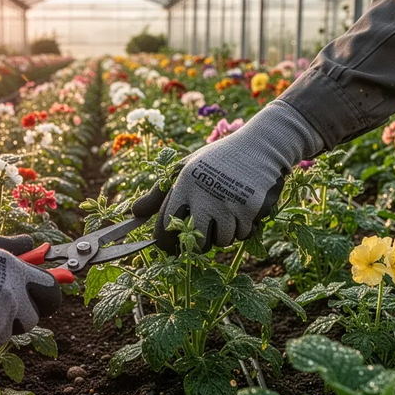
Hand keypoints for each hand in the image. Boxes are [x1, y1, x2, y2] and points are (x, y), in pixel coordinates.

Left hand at [133, 100, 323, 252]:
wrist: (261, 146)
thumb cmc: (217, 159)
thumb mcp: (185, 168)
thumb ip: (158, 193)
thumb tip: (133, 213)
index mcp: (184, 185)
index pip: (166, 227)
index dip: (166, 244)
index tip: (170, 249)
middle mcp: (204, 196)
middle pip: (195, 243)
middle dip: (199, 245)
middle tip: (204, 235)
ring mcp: (228, 204)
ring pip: (222, 242)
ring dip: (224, 235)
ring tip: (226, 214)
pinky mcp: (250, 209)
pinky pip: (242, 234)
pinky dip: (242, 228)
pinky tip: (243, 210)